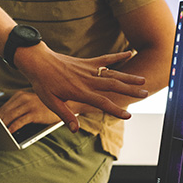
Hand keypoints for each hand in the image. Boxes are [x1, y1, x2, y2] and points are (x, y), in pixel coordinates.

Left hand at [0, 91, 61, 132]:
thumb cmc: (44, 106)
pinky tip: (9, 132)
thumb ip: (14, 107)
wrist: (64, 104)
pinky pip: (20, 121)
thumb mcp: (28, 103)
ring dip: (3, 125)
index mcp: (19, 95)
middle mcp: (23, 98)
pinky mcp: (35, 113)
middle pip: (5, 111)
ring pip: (11, 116)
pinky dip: (13, 127)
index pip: (4, 107)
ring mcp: (29, 105)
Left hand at [14, 46, 146, 132]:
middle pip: (112, 85)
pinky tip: (129, 53)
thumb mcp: (50, 101)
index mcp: (78, 91)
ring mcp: (87, 69)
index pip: (100, 102)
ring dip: (128, 77)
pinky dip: (117, 56)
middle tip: (145, 94)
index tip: (128, 115)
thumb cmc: (42, 82)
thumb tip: (75, 129)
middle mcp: (86, 80)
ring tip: (143, 80)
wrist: (37, 61)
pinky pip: (104, 59)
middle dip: (129, 90)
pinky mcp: (85, 62)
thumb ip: (64, 114)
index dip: (115, 109)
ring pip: (111, 73)